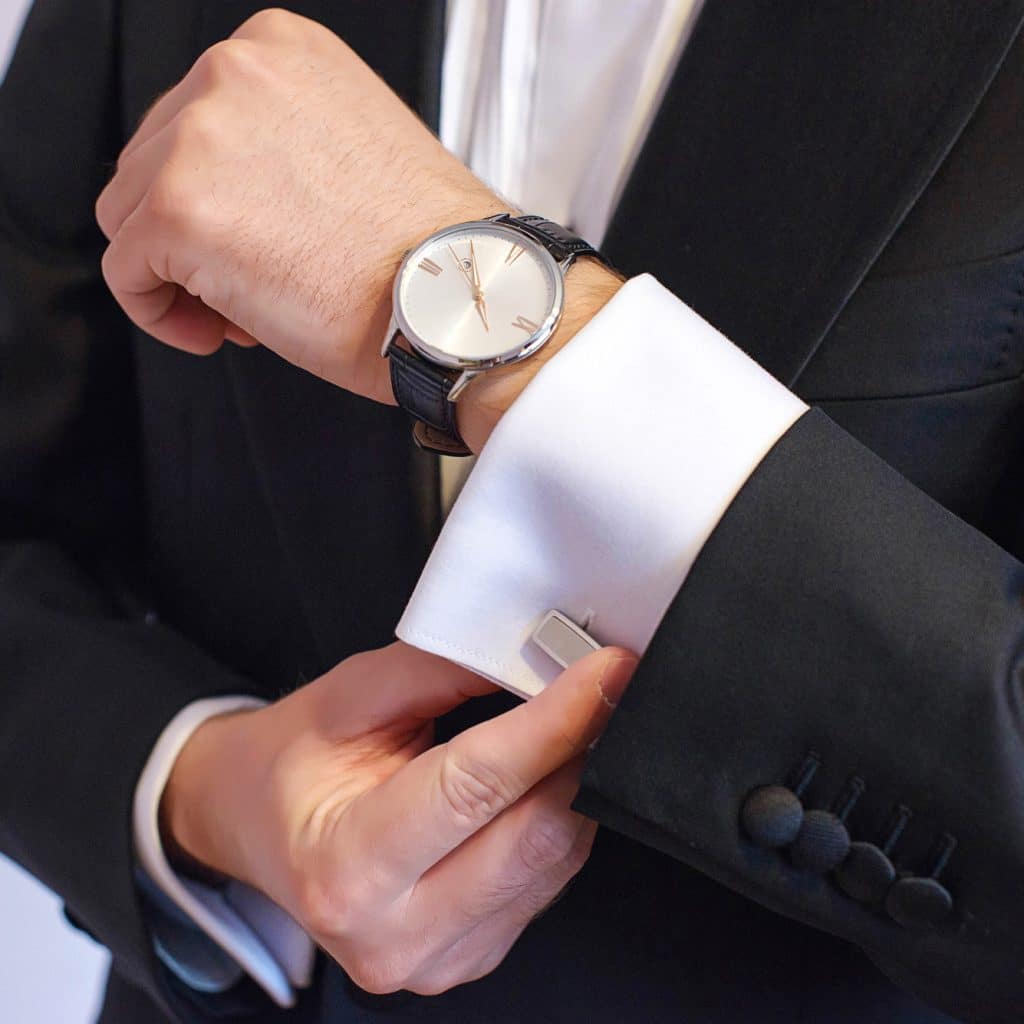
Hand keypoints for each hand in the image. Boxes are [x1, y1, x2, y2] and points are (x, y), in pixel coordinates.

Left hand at [95, 9, 619, 451]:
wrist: (457, 299)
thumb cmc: (426, 251)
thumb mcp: (350, 148)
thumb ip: (279, 145)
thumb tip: (226, 192)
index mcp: (279, 48)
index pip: (194, 123)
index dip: (222, 199)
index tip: (264, 243)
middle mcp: (230, 70)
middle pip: (151, 164)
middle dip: (196, 239)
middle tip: (260, 286)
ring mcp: (197, 137)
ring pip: (128, 216)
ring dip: (180, 274)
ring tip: (249, 311)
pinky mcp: (175, 209)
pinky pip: (126, 273)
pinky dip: (161, 312)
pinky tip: (221, 331)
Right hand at [162, 641, 635, 994]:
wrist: (256, 827)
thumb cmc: (293, 761)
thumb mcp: (347, 696)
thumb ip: (439, 670)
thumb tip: (532, 655)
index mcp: (347, 867)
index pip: (476, 786)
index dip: (553, 722)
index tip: (605, 671)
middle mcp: (395, 934)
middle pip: (533, 836)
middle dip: (581, 749)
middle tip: (605, 685)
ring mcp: (440, 960)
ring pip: (554, 861)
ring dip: (576, 781)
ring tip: (571, 722)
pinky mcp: (473, 957)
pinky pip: (547, 882)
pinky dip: (558, 818)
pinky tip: (543, 776)